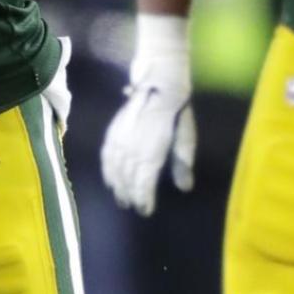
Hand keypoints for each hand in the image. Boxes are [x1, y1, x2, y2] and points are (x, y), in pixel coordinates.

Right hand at [101, 17, 195, 216]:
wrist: (158, 83)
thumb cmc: (178, 112)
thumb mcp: (186, 138)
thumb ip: (182, 163)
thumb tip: (185, 188)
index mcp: (153, 154)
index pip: (144, 183)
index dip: (144, 199)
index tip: (145, 210)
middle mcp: (133, 151)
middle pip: (128, 179)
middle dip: (130, 195)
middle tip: (132, 206)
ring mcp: (121, 141)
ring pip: (115, 169)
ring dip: (117, 185)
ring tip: (120, 197)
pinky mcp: (114, 131)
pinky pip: (107, 155)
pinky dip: (107, 169)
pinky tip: (109, 177)